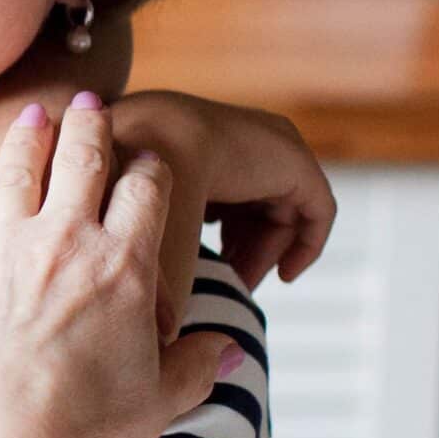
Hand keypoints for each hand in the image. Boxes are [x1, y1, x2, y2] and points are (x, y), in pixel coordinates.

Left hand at [0, 100, 238, 437]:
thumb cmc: (78, 429)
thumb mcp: (156, 404)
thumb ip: (195, 367)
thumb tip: (229, 350)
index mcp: (123, 265)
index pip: (147, 189)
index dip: (152, 168)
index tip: (153, 157)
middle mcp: (63, 243)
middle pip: (81, 160)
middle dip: (90, 125)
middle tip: (90, 101)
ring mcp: (1, 252)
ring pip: (14, 173)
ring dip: (24, 139)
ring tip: (31, 116)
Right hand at [113, 92, 335, 290]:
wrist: (141, 151)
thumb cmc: (122, 188)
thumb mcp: (133, 217)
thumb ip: (141, 240)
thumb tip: (152, 300)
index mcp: (195, 140)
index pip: (218, 197)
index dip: (213, 241)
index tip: (205, 277)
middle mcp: (233, 137)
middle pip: (249, 205)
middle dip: (239, 251)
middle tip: (225, 286)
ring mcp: (268, 143)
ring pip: (278, 210)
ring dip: (262, 253)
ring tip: (241, 284)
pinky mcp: (296, 160)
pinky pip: (316, 209)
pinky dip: (306, 244)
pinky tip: (286, 275)